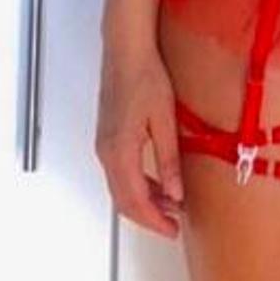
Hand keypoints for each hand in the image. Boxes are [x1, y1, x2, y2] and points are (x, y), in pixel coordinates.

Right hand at [94, 41, 185, 239]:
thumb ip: (168, 160)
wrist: (127, 49)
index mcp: (120, 151)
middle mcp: (106, 152)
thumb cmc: (146, 76)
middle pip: (123, 200)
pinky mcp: (108, 136)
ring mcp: (104, 145)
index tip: (173, 231)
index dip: (154, 221)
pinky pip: (119, 172)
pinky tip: (157, 182)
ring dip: (144, 201)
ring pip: (120, 187)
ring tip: (172, 203)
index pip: (135, 201)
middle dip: (149, 216)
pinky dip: (137, 185)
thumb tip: (175, 193)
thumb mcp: (165, 120)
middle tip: (174, 223)